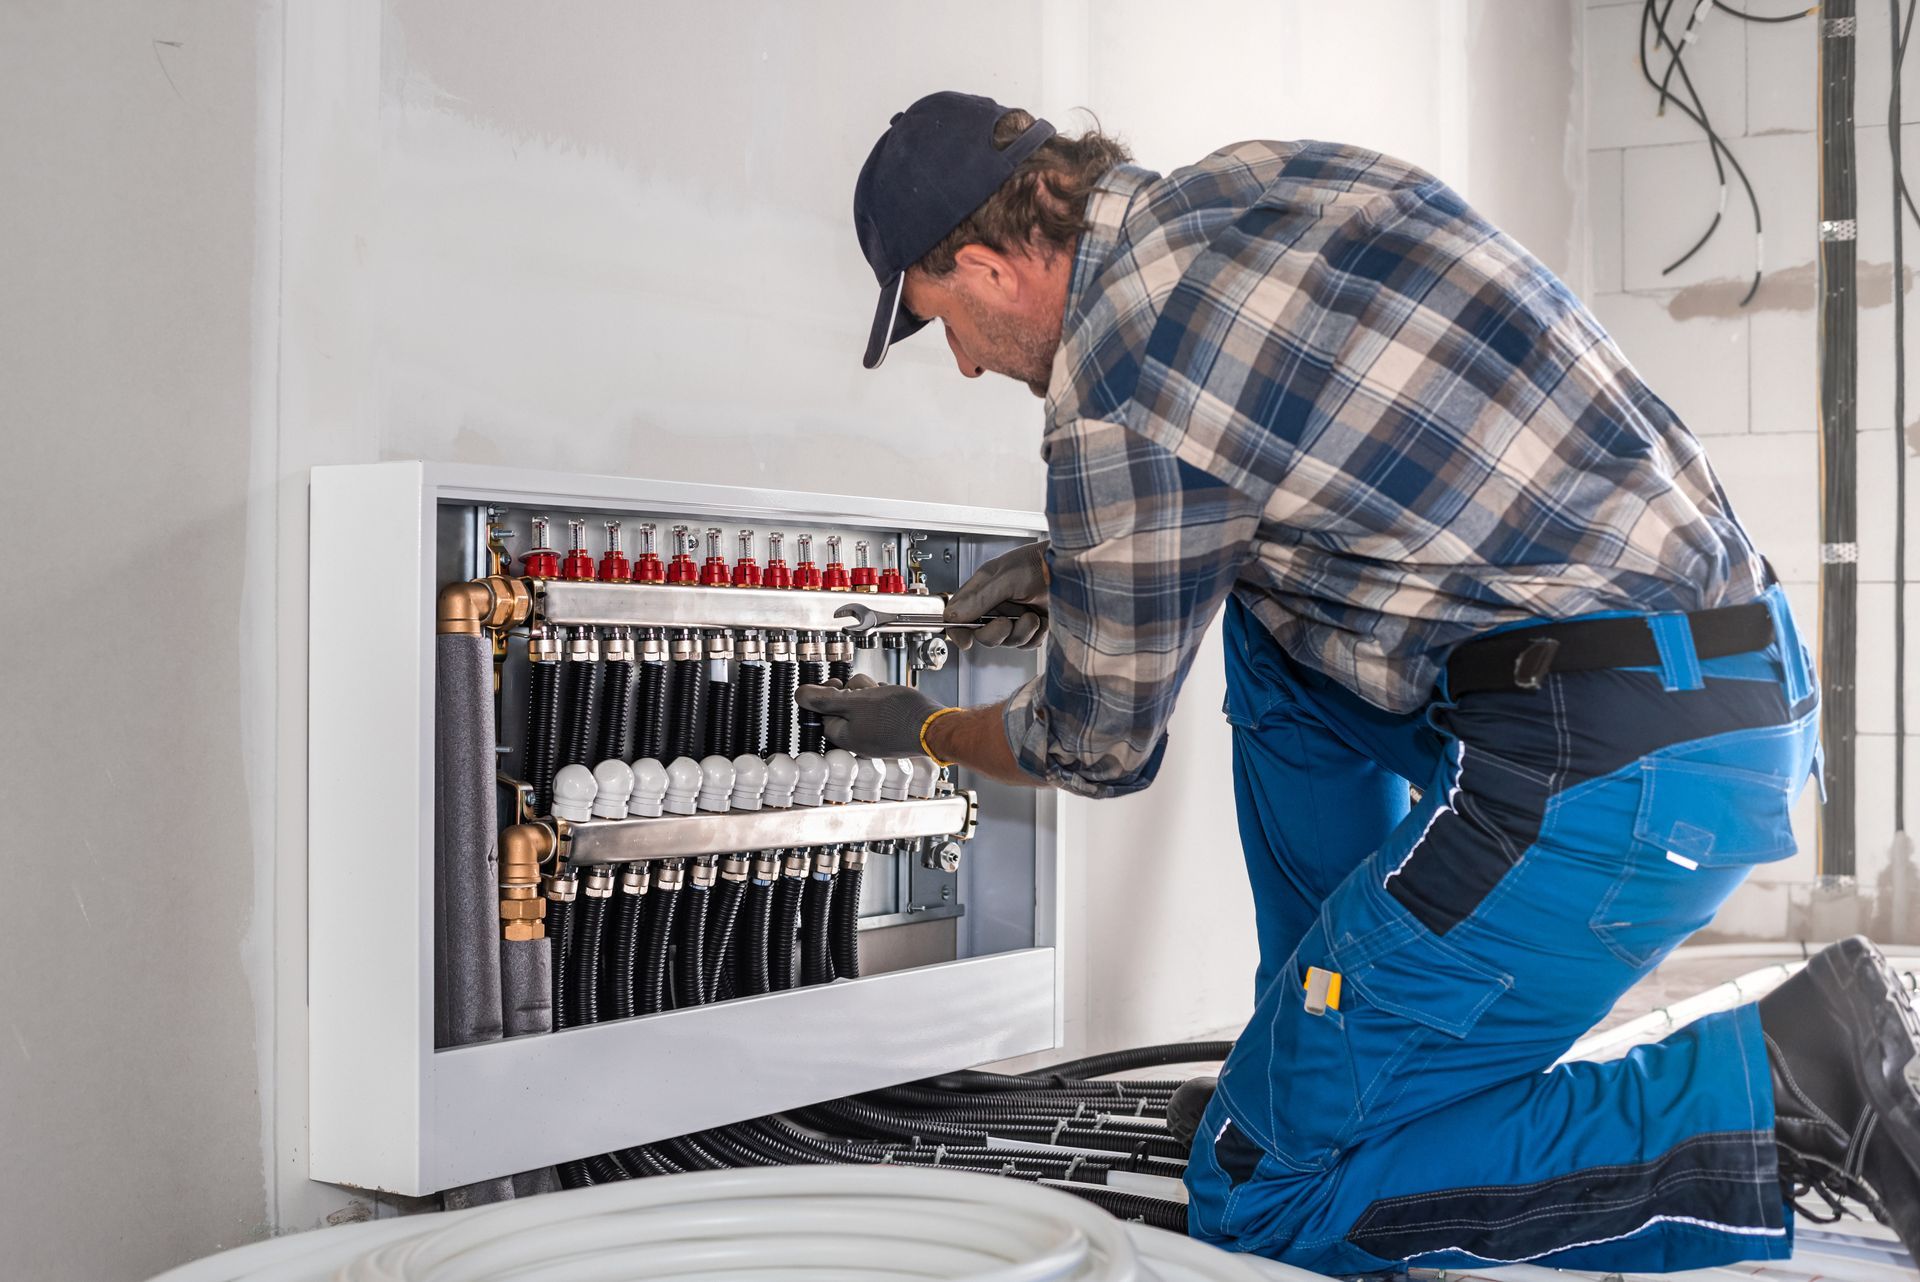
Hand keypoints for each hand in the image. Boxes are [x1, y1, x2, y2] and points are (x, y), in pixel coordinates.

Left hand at [795, 674, 946, 757]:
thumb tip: (800, 695)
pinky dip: (884, 699)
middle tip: (864, 690)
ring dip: (869, 693)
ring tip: (883, 693)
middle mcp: (859, 740)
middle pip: (844, 706)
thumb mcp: (856, 702)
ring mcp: (876, 735)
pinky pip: (880, 709)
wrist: (935, 726)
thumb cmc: (899, 717)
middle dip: (853, 692)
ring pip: (863, 705)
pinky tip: (894, 698)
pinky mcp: (891, 728)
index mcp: (845, 737)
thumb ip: (826, 699)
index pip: (823, 713)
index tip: (834, 684)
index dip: (827, 694)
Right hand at [945, 540, 1047, 648]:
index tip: (965, 641)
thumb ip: (979, 599)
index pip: (959, 615)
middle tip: (1007, 622)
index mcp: (982, 589)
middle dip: (995, 633)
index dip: (958, 630)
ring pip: (1006, 642)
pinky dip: (1035, 635)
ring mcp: (1014, 618)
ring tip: (1032, 615)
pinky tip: (1042, 619)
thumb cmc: (1039, 562)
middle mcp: (996, 605)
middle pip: (982, 635)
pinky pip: (1026, 644)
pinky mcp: (1032, 628)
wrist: (1071, 569)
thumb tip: (953, 616)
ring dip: (1021, 632)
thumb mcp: (1006, 578)